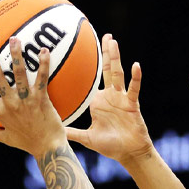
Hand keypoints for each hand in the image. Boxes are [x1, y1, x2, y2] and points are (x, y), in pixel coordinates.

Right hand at [0, 39, 65, 154]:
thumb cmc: (29, 144)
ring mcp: (26, 101)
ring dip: (16, 55)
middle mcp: (11, 104)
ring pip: (19, 74)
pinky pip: (42, 78)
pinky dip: (43, 64)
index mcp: (1, 113)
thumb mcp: (8, 139)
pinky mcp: (41, 99)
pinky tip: (44, 51)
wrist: (49, 149)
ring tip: (15, 39)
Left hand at [65, 34, 151, 165]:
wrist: (128, 153)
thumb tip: (53, 130)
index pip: (91, 79)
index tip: (82, 50)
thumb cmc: (110, 146)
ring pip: (118, 74)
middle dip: (105, 52)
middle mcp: (110, 95)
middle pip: (107, 69)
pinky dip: (135, 77)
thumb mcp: (86, 137)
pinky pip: (134, 89)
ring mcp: (121, 98)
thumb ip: (71, 132)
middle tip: (103, 35)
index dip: (88, 66)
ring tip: (113, 41)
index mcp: (98, 101)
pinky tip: (136, 65)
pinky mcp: (132, 104)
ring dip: (115, 57)